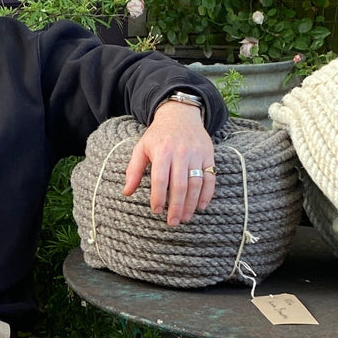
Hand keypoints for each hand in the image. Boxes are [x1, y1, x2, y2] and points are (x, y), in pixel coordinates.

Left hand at [122, 99, 215, 225]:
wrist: (180, 114)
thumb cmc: (158, 135)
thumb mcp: (141, 148)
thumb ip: (133, 170)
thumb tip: (126, 192)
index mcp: (162, 151)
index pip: (160, 179)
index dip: (158, 197)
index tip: (157, 210)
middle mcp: (181, 153)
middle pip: (179, 185)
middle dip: (176, 206)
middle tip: (172, 222)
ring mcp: (197, 154)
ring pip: (196, 184)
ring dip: (191, 204)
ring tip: (184, 218)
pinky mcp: (208, 155)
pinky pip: (211, 178)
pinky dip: (207, 194)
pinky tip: (201, 206)